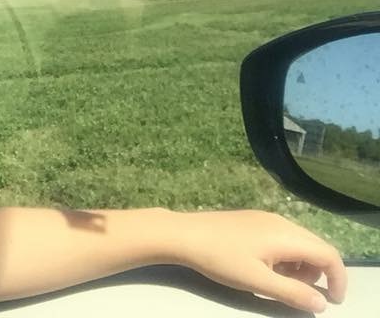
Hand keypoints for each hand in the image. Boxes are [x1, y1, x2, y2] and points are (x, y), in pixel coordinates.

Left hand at [172, 210, 346, 313]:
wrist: (183, 234)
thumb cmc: (220, 258)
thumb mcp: (257, 281)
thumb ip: (292, 292)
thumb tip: (321, 302)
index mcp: (286, 235)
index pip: (329, 255)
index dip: (338, 279)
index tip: (332, 301)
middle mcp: (281, 222)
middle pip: (316, 247)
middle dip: (317, 273)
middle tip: (299, 293)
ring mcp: (266, 218)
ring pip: (299, 243)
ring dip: (300, 266)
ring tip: (277, 282)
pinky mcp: (253, 220)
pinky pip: (282, 238)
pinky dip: (285, 256)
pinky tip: (264, 267)